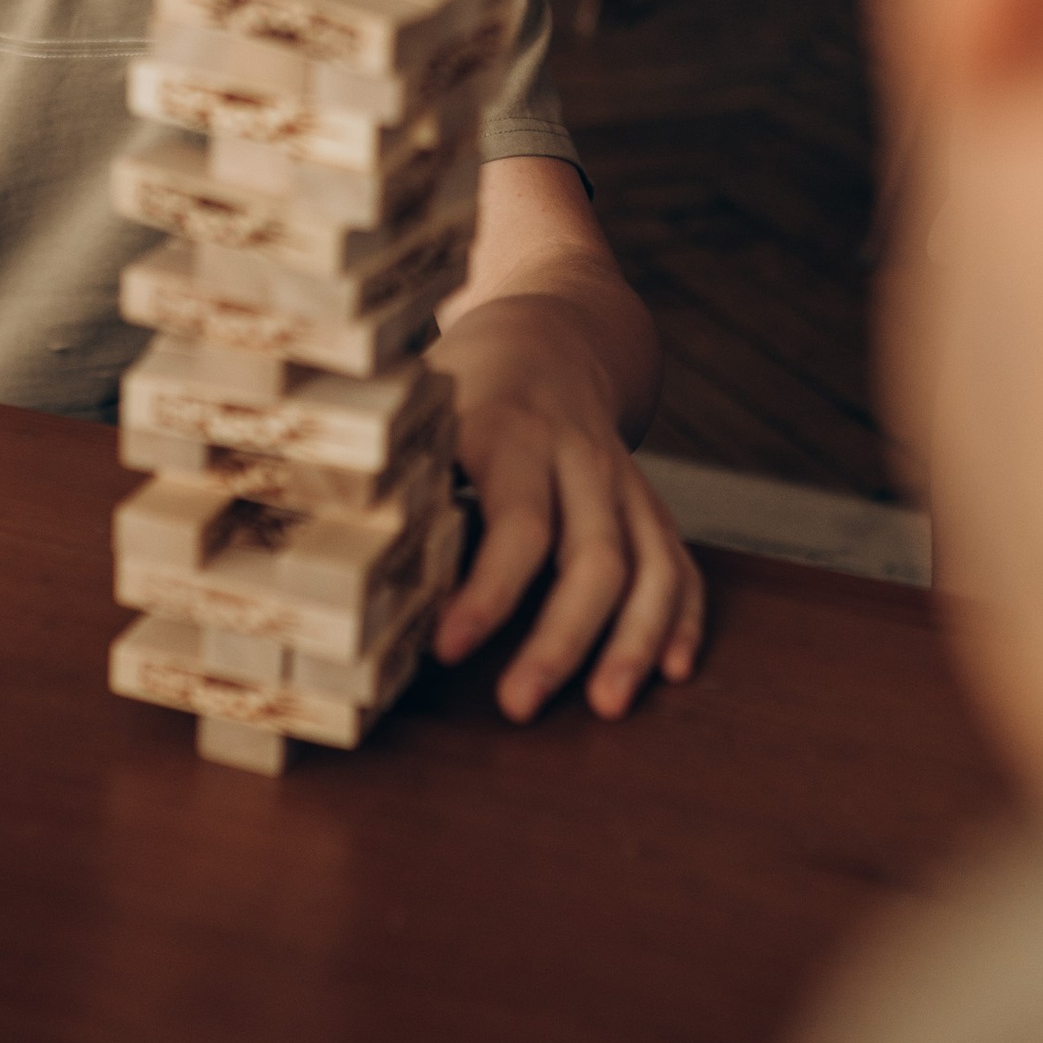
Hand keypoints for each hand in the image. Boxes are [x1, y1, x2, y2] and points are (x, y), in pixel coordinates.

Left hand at [427, 293, 706, 722]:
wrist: (548, 335)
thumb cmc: (464, 387)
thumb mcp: (421, 409)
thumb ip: (402, 480)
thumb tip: (358, 571)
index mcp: (512, 433)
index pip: (517, 522)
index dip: (488, 592)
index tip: (449, 650)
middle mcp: (579, 458)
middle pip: (593, 557)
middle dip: (562, 639)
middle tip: (520, 705)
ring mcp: (624, 482)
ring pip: (651, 564)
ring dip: (634, 641)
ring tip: (606, 706)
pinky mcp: (648, 503)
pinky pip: (680, 561)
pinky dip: (684, 617)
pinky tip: (674, 671)